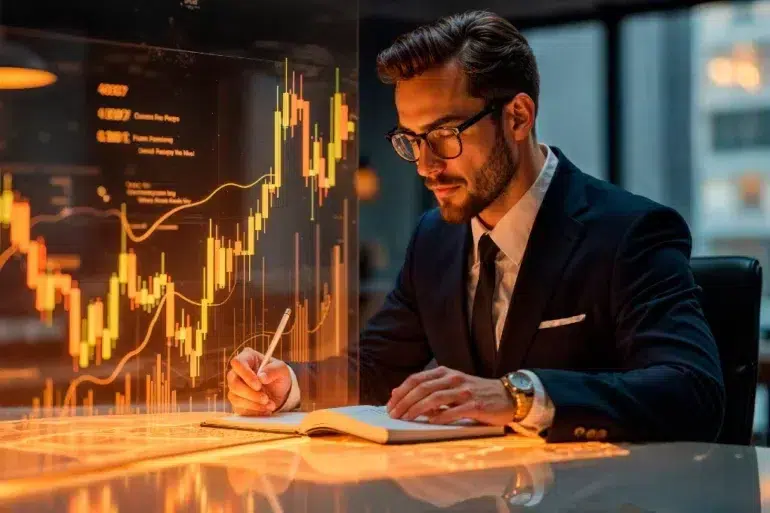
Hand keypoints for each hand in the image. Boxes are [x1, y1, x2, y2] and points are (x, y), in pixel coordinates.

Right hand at [227, 347, 291, 415]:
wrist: (280, 391)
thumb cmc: (278, 375)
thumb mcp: (282, 370)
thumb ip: (273, 370)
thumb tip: (261, 377)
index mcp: (247, 358)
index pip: (238, 363)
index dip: (246, 375)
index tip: (258, 385)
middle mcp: (237, 372)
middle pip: (233, 383)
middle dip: (250, 393)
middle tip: (265, 398)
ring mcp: (235, 388)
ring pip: (235, 398)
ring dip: (254, 404)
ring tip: (270, 405)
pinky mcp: (237, 402)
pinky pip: (239, 409)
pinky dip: (254, 412)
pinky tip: (265, 410)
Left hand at [386, 366, 514, 425]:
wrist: (508, 396)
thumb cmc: (476, 393)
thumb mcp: (451, 386)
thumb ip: (429, 389)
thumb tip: (399, 394)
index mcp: (445, 373)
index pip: (416, 379)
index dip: (401, 392)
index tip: (390, 404)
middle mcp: (453, 379)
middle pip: (422, 388)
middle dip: (405, 401)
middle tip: (393, 414)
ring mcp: (465, 391)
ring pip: (435, 397)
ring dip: (418, 408)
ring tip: (406, 418)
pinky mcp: (476, 405)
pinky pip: (455, 410)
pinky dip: (441, 416)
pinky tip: (430, 422)